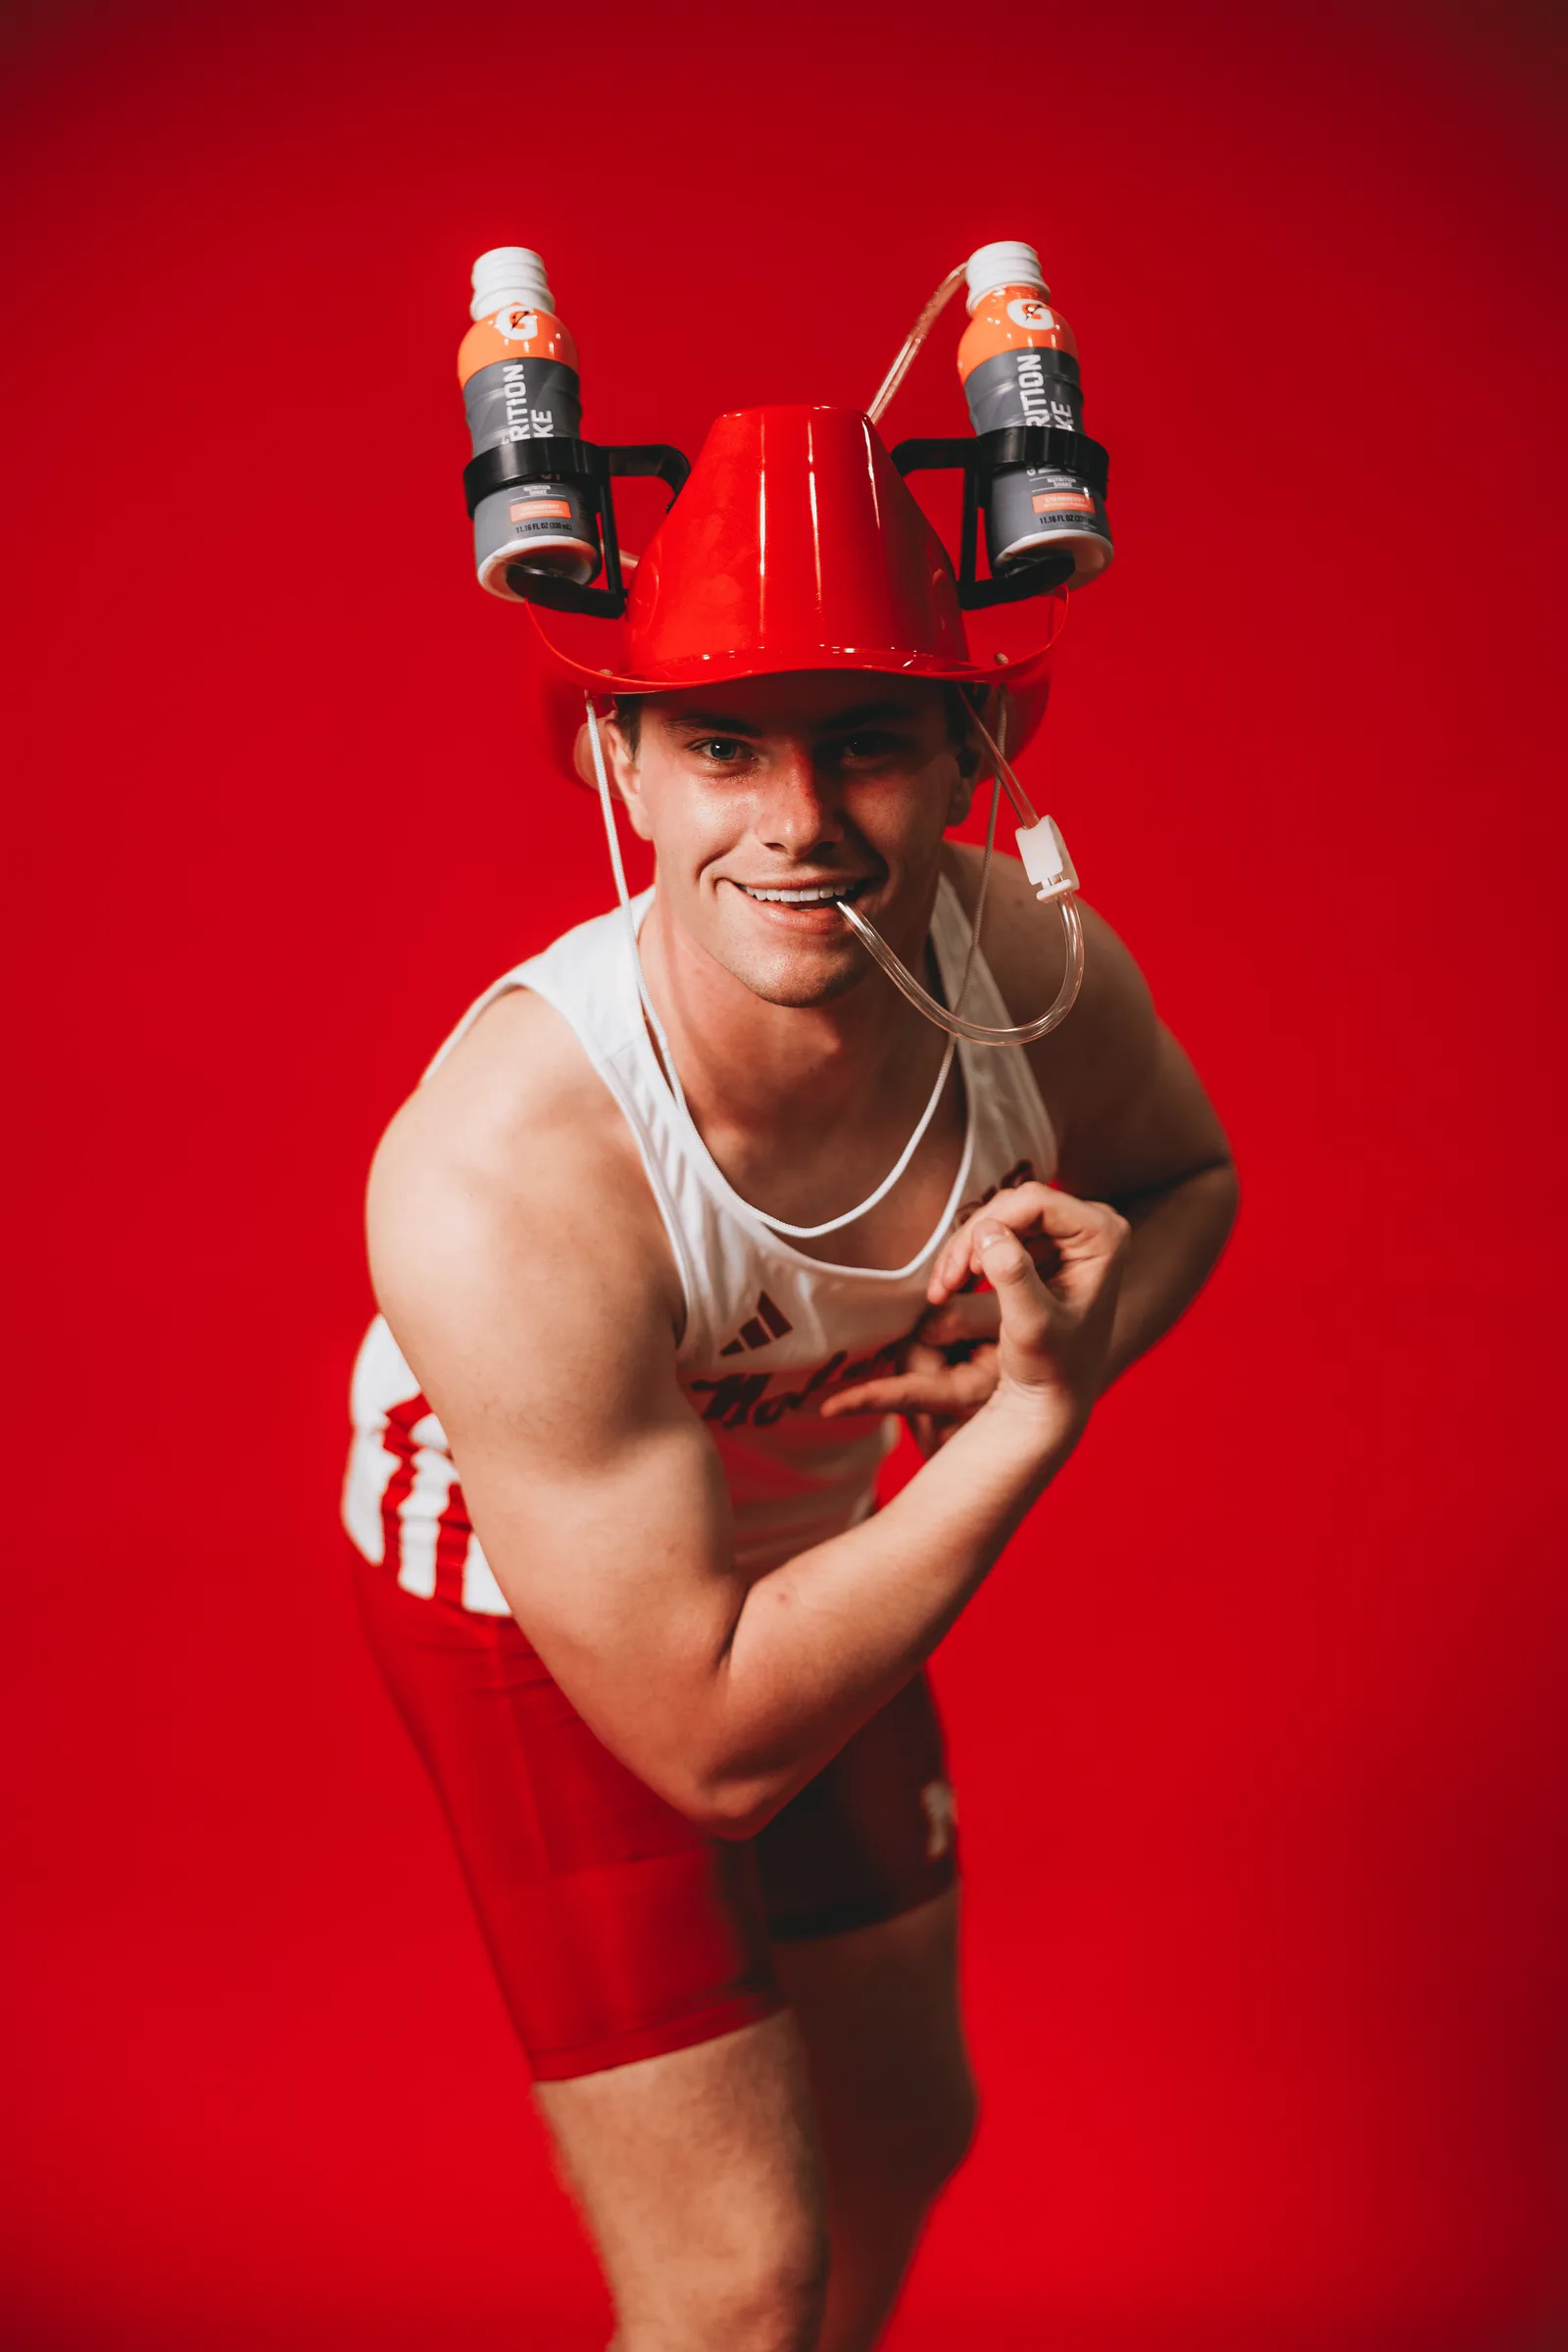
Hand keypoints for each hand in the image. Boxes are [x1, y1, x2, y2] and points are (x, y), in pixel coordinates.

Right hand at [820, 1182, 1129, 1451]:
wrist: (1053, 1398)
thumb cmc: (1050, 1369)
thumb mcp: (1031, 1326)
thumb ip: (1013, 1276)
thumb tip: (988, 1231)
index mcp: (1104, 1235)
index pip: (1036, 1201)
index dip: (990, 1225)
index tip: (961, 1271)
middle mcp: (1094, 1225)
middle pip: (1015, 1205)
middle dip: (972, 1240)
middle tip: (943, 1284)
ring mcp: (1071, 1234)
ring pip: (1001, 1217)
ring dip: (964, 1250)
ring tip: (942, 1289)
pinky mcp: (1048, 1246)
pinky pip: (999, 1232)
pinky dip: (970, 1257)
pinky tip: (952, 1285)